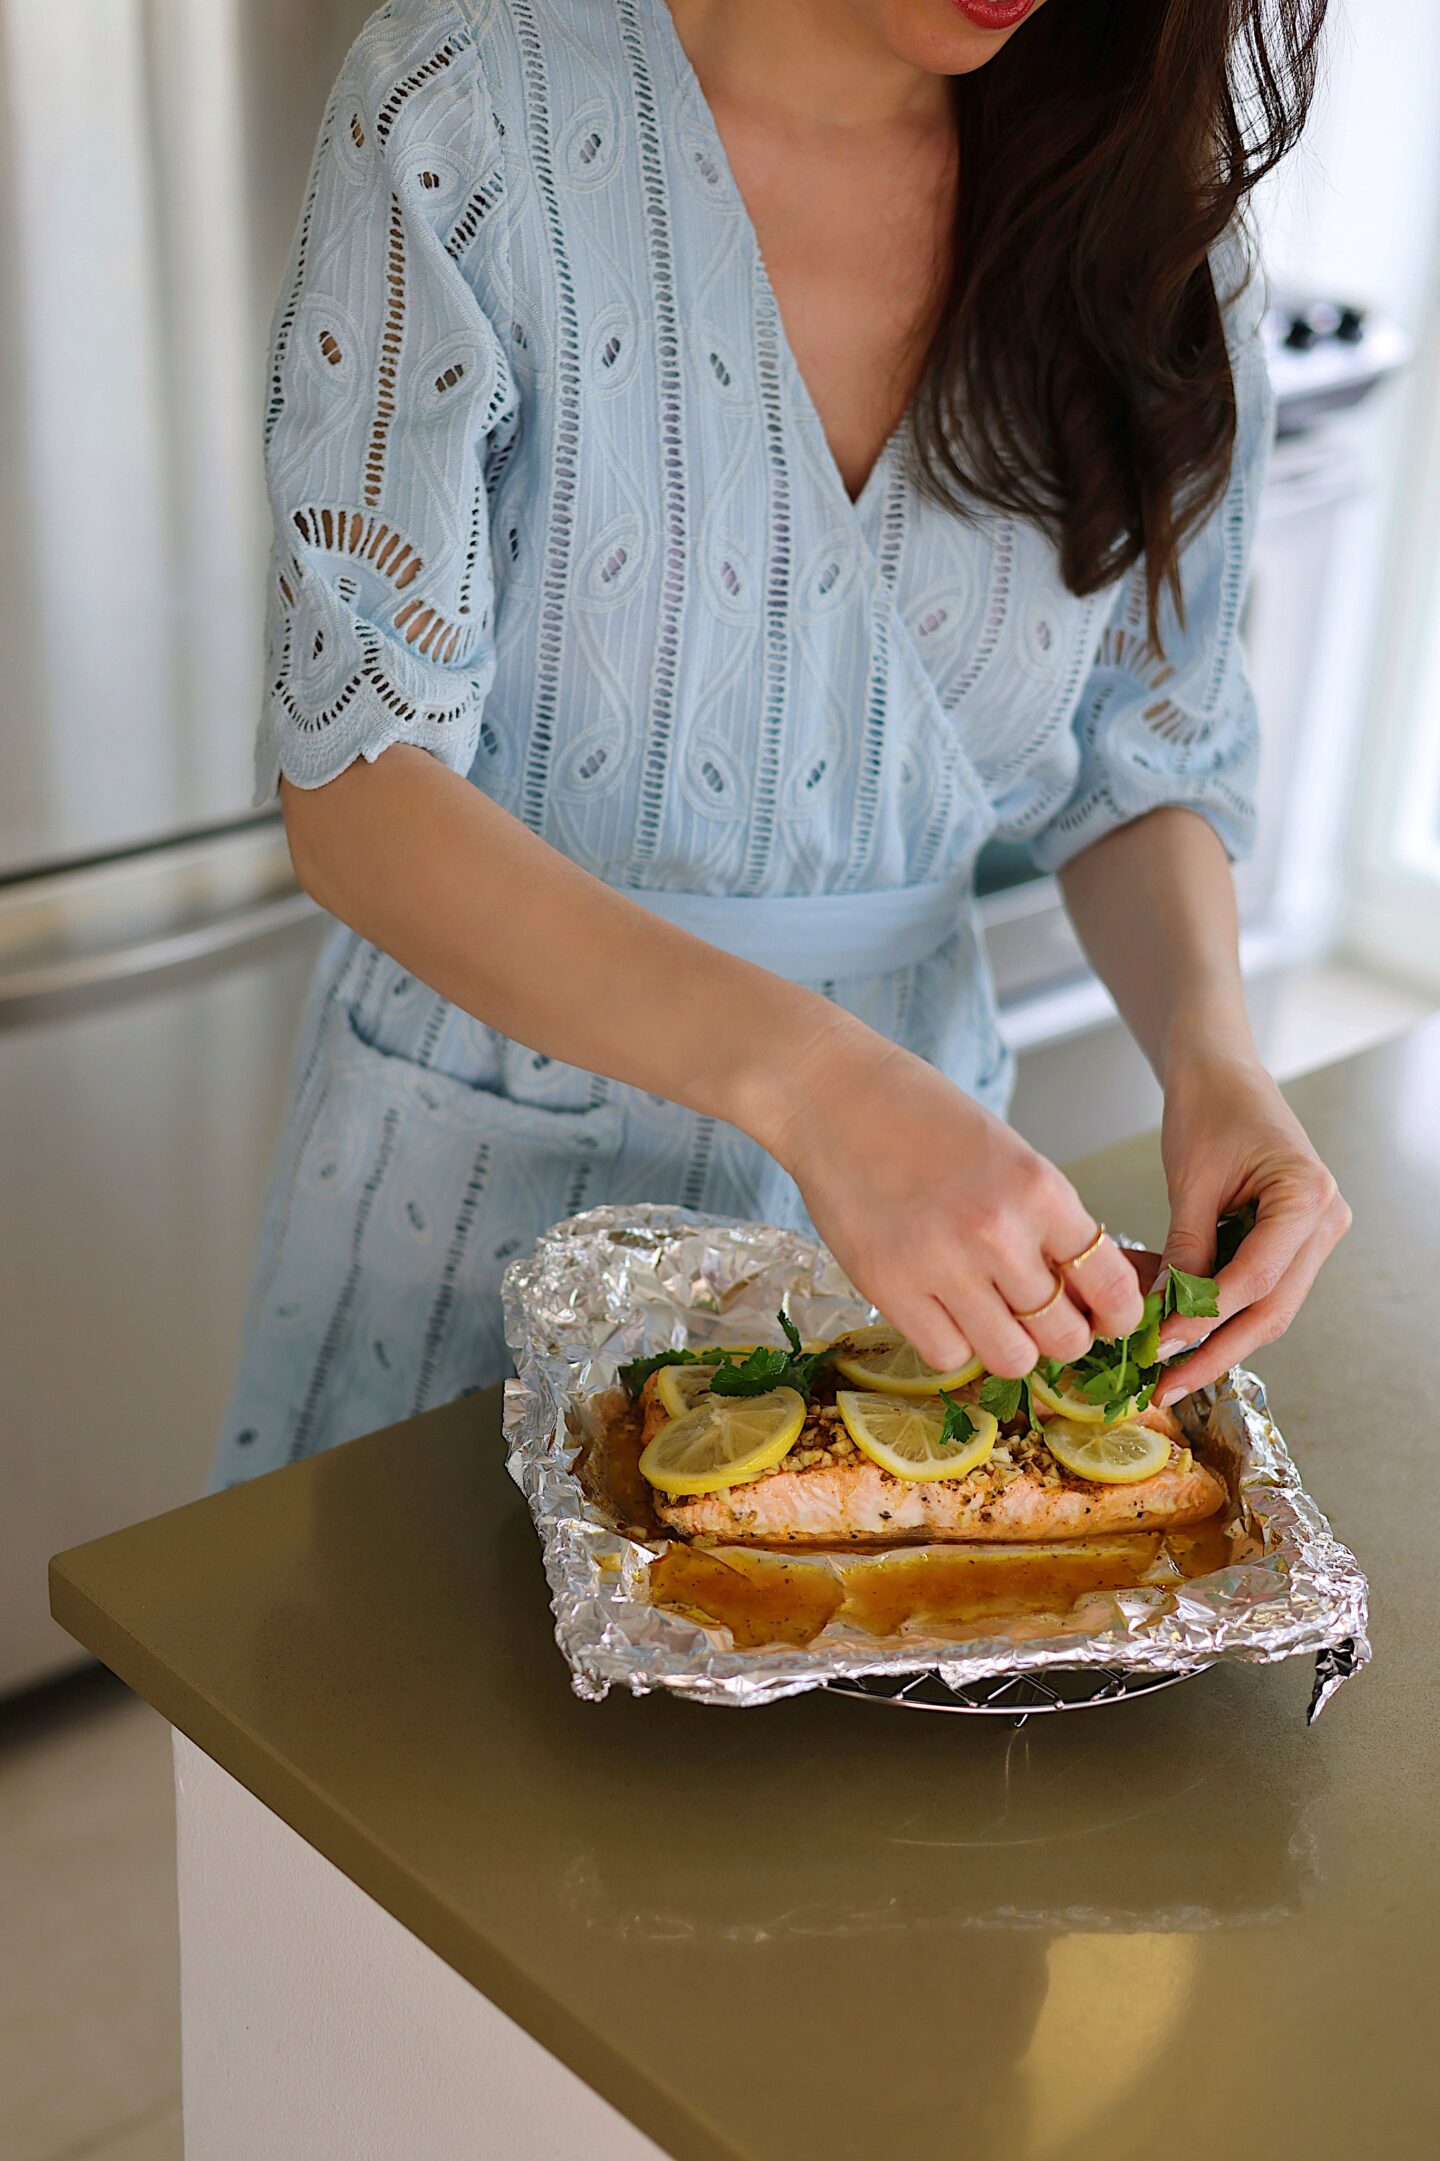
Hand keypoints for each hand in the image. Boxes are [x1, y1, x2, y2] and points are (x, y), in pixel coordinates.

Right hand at [764, 1018, 1144, 1376]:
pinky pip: (948, 1356)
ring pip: (1011, 1358)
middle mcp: (999, 1234)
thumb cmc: (921, 1116)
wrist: (834, 1096)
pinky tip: (942, 1311)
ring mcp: (942, 1266)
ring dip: (1009, 1346)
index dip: (1117, 1317)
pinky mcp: (890, 1288)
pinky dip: (953, 1344)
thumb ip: (1046, 1221)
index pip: (1112, 1286)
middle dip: (1061, 1336)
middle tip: (1040, 1319)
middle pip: (1065, 1336)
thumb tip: (1083, 1291)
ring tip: (989, 1317)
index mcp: (1041, 1190)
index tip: (1107, 1321)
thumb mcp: (1009, 1155)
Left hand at [1152, 1049, 1350, 1402]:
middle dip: (1216, 1351)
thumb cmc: (1206, 1107)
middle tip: (1166, 1387)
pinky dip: (1222, 1314)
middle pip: (1272, 1308)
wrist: (1220, 1071)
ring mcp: (1315, 1233)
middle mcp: (1324, 1220)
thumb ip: (1185, 1248)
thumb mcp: (1190, 1180)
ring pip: (1269, 1307)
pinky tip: (1183, 1340)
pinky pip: (1261, 1288)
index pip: (1258, 1278)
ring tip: (1169, 1376)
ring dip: (1218, 1342)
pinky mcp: (1293, 1240)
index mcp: (1307, 1196)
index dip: (1207, 1318)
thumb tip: (1166, 1318)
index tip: (1160, 1345)